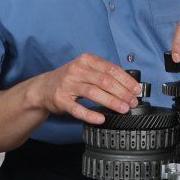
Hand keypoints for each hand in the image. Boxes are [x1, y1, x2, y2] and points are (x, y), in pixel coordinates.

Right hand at [24, 53, 140, 125]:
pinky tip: (101, 119)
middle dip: (122, 92)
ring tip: (123, 109)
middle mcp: (77, 70)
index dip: (126, 80)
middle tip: (132, 102)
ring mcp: (68, 85)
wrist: (43, 87)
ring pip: (93, 93)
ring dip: (111, 102)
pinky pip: (78, 109)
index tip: (136, 90)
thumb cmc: (70, 79)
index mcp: (86, 60)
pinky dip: (90, 115)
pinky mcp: (61, 99)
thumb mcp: (86, 69)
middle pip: (105, 81)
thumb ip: (104, 73)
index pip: (111, 69)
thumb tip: (128, 85)